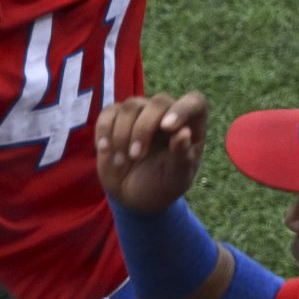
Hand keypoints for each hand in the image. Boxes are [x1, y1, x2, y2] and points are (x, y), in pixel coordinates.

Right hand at [95, 91, 209, 214]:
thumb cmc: (162, 186)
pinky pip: (109, 111)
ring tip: (120, 161)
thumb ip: (182, 157)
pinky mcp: (117, 118)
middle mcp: (167, 114)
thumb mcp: (176, 179)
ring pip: (131, 106)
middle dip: (144, 128)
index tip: (168, 128)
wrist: (133, 196)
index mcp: (191, 126)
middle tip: (136, 155)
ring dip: (122, 134)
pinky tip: (104, 149)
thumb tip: (184, 133)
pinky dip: (104, 130)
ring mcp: (141, 114)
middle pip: (158, 102)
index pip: (195, 102)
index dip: (182, 109)